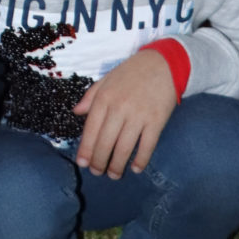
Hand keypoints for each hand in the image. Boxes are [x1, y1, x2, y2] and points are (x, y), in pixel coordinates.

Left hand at [72, 47, 179, 177]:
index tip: (82, 163)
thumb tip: (76, 112)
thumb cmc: (131, 72)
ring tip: (113, 175)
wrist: (163, 63)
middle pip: (106, 142)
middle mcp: (119, 107)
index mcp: (104, 98)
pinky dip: (141, 159)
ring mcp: (139, 115)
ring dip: (117, 165)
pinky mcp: (157, 120)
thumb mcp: (106, 79)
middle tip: (97, 173)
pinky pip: (147, 145)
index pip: (90, 129)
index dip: (86, 149)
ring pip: (124, 147)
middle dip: (99, 161)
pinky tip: (135, 168)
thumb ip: (90, 96)